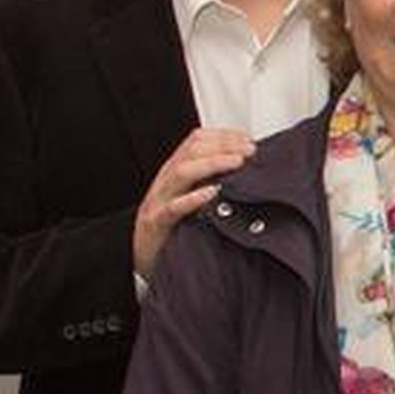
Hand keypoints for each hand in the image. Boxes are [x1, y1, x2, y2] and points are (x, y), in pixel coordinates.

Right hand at [133, 128, 254, 279]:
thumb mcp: (194, 199)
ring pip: (181, 172)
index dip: (224, 135)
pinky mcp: (157, 223)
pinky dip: (193, 198)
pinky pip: (173, 208)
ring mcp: (159, 201)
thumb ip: (215, 182)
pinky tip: (212, 193)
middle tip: (249, 151)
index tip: (248, 140)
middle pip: (191, 151)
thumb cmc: (174, 228)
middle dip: (223, 145)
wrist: (144, 258)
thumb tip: (250, 170)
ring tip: (236, 163)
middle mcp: (167, 182)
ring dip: (212, 163)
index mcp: (176, 172)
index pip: (196, 141)